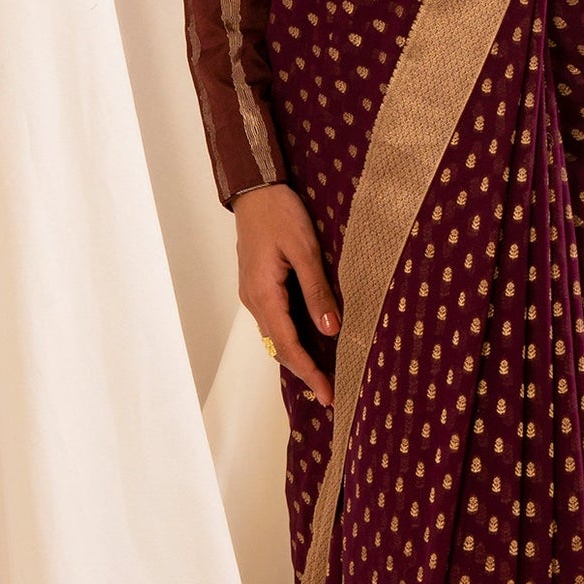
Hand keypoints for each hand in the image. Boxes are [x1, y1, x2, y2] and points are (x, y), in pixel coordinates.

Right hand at [235, 183, 337, 408]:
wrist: (255, 191)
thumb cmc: (280, 214)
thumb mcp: (305, 251)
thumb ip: (317, 291)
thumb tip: (331, 329)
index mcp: (264, 294)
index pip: (288, 345)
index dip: (309, 372)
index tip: (327, 393)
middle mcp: (253, 300)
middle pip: (278, 347)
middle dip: (304, 371)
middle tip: (330, 392)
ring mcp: (252, 294)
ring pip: (275, 336)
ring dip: (297, 357)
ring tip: (322, 374)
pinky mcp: (257, 286)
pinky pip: (273, 321)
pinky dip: (290, 338)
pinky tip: (308, 341)